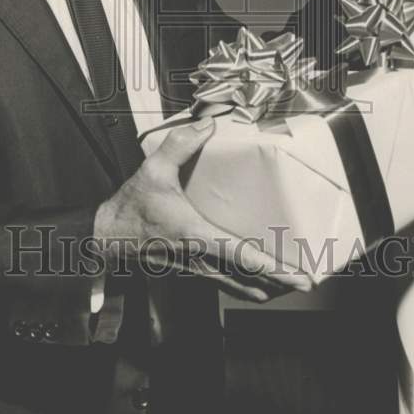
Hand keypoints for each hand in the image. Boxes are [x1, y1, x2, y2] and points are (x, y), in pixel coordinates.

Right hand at [94, 118, 311, 302]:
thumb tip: (206, 125)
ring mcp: (196, 270)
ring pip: (239, 287)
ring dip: (266, 287)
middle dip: (279, 283)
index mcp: (195, 235)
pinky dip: (247, 285)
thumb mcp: (152, 170)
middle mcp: (200, 259)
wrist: (107, 239)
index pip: (241, 255)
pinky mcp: (191, 272)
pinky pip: (226, 284)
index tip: (298, 276)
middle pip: (249, 280)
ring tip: (289, 284)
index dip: (272, 267)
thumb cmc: (130, 208)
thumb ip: (179, 145)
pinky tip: (257, 281)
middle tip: (306, 281)